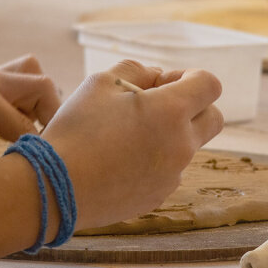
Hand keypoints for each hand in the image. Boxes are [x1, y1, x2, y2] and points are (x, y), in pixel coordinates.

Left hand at [0, 55, 60, 173]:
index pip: (25, 121)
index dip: (35, 149)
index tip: (35, 175)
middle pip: (42, 86)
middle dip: (53, 118)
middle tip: (46, 153)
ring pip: (35, 80)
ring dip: (43, 107)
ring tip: (35, 141)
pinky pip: (21, 84)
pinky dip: (30, 104)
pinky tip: (17, 132)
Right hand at [40, 60, 222, 230]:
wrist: (54, 188)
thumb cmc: (76, 129)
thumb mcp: (100, 82)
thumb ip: (136, 71)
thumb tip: (157, 77)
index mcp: (171, 111)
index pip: (210, 85)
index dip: (190, 77)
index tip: (162, 83)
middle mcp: (181, 145)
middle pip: (213, 118)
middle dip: (193, 107)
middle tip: (156, 106)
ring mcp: (172, 175)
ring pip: (188, 146)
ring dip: (170, 134)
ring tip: (125, 135)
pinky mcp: (158, 196)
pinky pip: (168, 171)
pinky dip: (155, 160)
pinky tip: (118, 160)